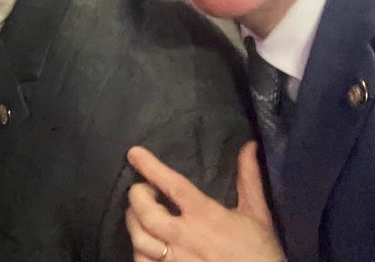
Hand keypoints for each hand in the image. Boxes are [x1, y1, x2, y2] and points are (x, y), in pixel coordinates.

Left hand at [124, 143, 284, 261]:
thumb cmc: (261, 254)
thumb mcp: (258, 216)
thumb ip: (249, 180)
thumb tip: (250, 146)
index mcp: (208, 217)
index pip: (173, 186)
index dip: (151, 167)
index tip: (134, 153)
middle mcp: (187, 238)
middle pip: (145, 212)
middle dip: (136, 196)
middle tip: (143, 190)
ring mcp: (177, 261)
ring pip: (138, 239)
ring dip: (134, 223)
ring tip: (142, 217)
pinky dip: (140, 250)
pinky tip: (148, 244)